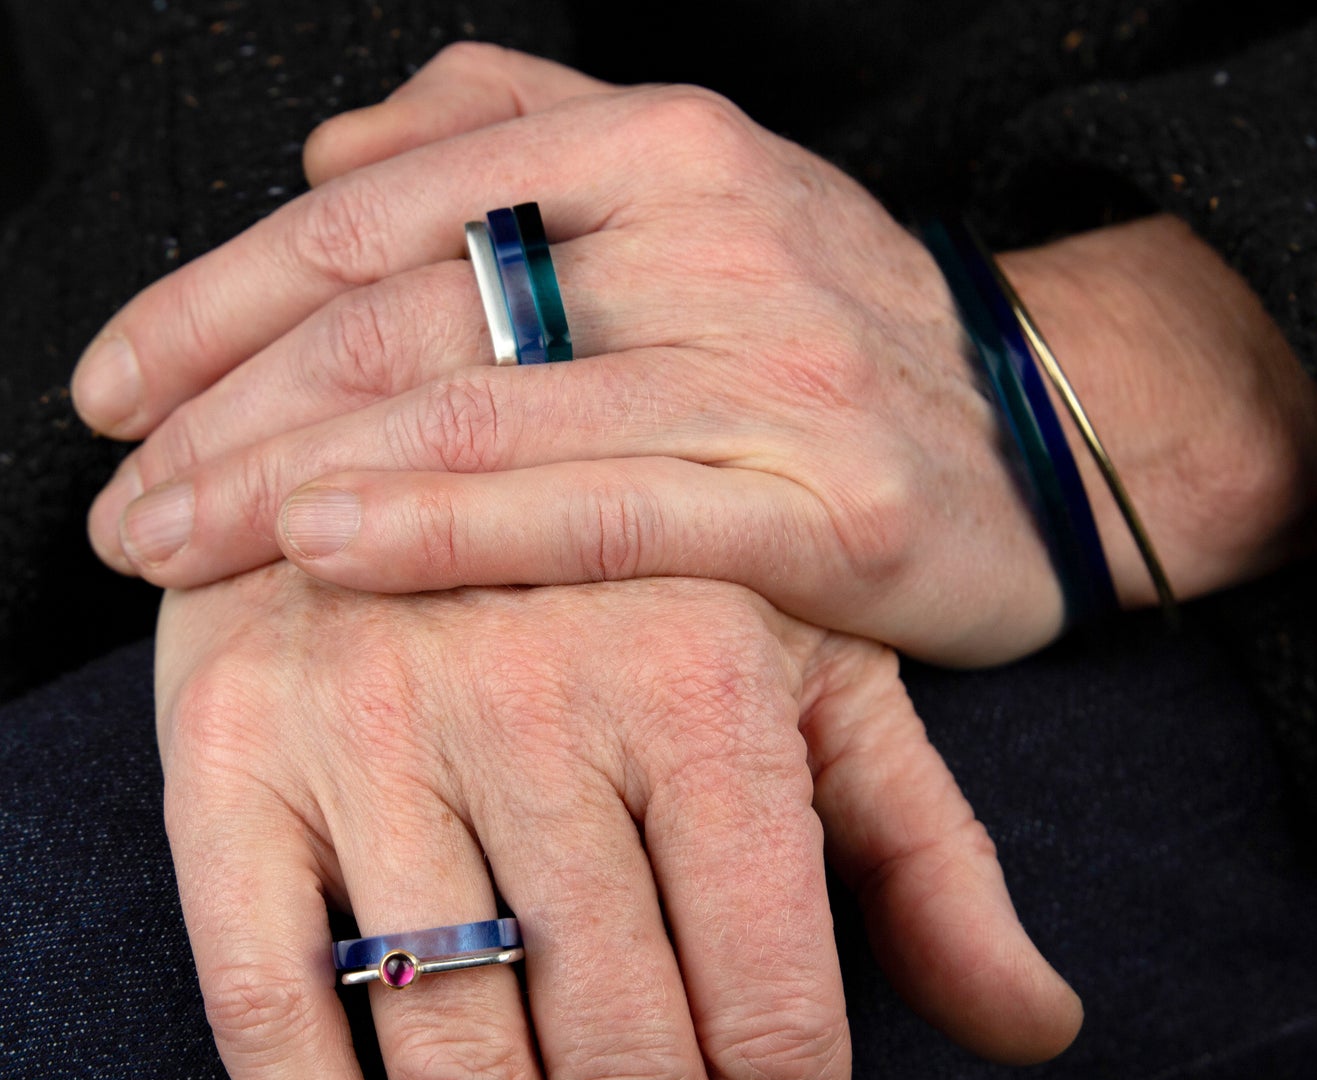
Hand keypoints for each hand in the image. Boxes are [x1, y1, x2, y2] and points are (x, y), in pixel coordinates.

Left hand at [77, 46, 1316, 665]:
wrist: (1056, 436)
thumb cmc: (844, 344)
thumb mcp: (694, 210)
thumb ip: (519, 147)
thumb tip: (337, 156)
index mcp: (665, 147)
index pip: (385, 207)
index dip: (220, 297)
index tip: (115, 390)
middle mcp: (715, 231)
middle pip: (406, 308)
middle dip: (226, 409)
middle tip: (118, 502)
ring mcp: (776, 368)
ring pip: (483, 405)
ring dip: (293, 478)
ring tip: (169, 544)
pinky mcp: (825, 508)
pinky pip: (603, 511)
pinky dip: (453, 527)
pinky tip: (327, 550)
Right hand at [157, 567, 1078, 1079]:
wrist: (417, 431)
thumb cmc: (644, 578)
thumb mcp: (816, 677)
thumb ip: (926, 854)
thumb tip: (1039, 1029)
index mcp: (704, 687)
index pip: (770, 1004)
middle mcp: (538, 709)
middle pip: (620, 1062)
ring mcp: (371, 734)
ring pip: (455, 1061)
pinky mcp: (232, 759)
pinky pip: (265, 999)